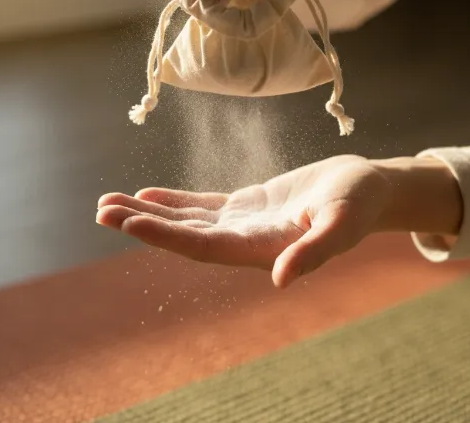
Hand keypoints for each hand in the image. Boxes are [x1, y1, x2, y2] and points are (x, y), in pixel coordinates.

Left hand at [97, 156, 392, 287]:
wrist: (367, 188)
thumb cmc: (359, 204)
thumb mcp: (342, 224)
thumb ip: (314, 252)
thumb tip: (280, 280)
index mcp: (263, 248)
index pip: (203, 246)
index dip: (166, 235)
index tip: (129, 221)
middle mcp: (245, 241)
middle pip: (184, 236)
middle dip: (143, 223)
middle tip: (102, 210)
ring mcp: (243, 223)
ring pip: (187, 220)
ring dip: (150, 212)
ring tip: (111, 203)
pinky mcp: (247, 205)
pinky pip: (203, 205)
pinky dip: (174, 201)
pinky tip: (149, 194)